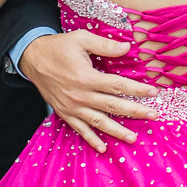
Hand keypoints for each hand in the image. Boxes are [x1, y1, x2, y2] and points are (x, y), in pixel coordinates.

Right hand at [19, 30, 159, 152]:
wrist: (32, 58)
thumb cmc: (59, 47)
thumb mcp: (81, 39)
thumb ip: (105, 44)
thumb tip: (127, 47)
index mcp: (86, 77)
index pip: (118, 85)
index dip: (137, 90)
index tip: (153, 93)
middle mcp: (81, 95)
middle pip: (113, 106)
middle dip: (135, 112)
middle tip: (154, 116)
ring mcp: (72, 107)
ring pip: (99, 122)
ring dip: (117, 131)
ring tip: (133, 138)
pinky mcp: (65, 113)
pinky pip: (80, 129)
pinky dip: (91, 139)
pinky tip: (102, 148)